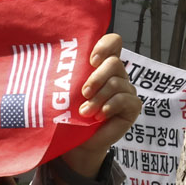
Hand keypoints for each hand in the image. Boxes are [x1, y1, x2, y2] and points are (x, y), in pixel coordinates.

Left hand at [58, 35, 141, 179]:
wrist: (77, 142)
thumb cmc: (69, 114)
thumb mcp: (66, 91)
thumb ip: (68, 74)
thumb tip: (53, 59)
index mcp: (102, 65)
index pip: (114, 42)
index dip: (105, 46)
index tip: (91, 61)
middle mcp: (117, 75)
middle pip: (114, 63)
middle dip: (97, 77)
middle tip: (83, 93)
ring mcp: (126, 90)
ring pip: (117, 82)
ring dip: (98, 98)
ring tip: (85, 112)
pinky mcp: (132, 106)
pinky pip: (125, 99)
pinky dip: (110, 106)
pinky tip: (100, 116)